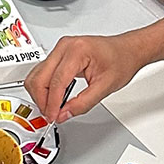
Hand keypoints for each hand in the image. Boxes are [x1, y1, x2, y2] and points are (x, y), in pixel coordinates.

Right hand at [23, 33, 152, 123]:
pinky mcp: (58, 54)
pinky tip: (54, 98)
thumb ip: (83, 103)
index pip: (56, 82)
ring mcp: (60, 48)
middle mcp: (65, 47)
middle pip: (39, 78)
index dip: (52, 104)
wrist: (127, 50)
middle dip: (42, 100)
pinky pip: (41, 72)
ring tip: (52, 108)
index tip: (53, 117)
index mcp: (77, 51)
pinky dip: (44, 88)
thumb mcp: (105, 87)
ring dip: (40, 95)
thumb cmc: (121, 61)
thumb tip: (63, 114)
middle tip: (51, 115)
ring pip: (36, 75)